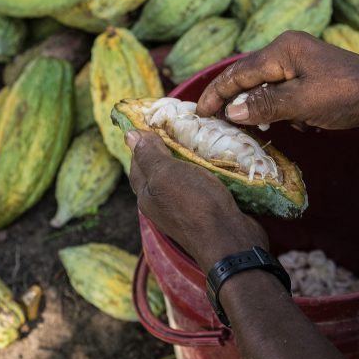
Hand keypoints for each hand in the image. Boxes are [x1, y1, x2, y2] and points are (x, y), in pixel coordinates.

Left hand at [126, 130, 267, 270]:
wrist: (230, 240)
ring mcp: (185, 209)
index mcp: (146, 194)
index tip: (158, 119)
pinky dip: (207, 171)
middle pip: (160, 169)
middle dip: (169, 147)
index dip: (144, 139)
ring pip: (183, 176)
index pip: (138, 161)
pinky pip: (202, 185)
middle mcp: (162, 203)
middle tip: (183, 125)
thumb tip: (128, 135)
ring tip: (202, 138)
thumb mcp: (166, 173)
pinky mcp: (208, 211)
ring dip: (191, 158)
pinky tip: (217, 160)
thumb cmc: (195, 204)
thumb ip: (148, 155)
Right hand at [196, 31, 358, 128]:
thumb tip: (230, 112)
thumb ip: (263, 106)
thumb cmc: (347, 95)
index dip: (216, 94)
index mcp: (283, 49)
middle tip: (215, 124)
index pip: (238, 73)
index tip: (199, 114)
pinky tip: (302, 126)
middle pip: (250, 79)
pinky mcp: (314, 79)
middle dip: (237, 103)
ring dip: (266, 111)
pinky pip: (287, 96)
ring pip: (269, 90)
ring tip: (261, 132)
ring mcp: (302, 64)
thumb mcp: (301, 103)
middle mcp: (289, 51)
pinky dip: (288, 113)